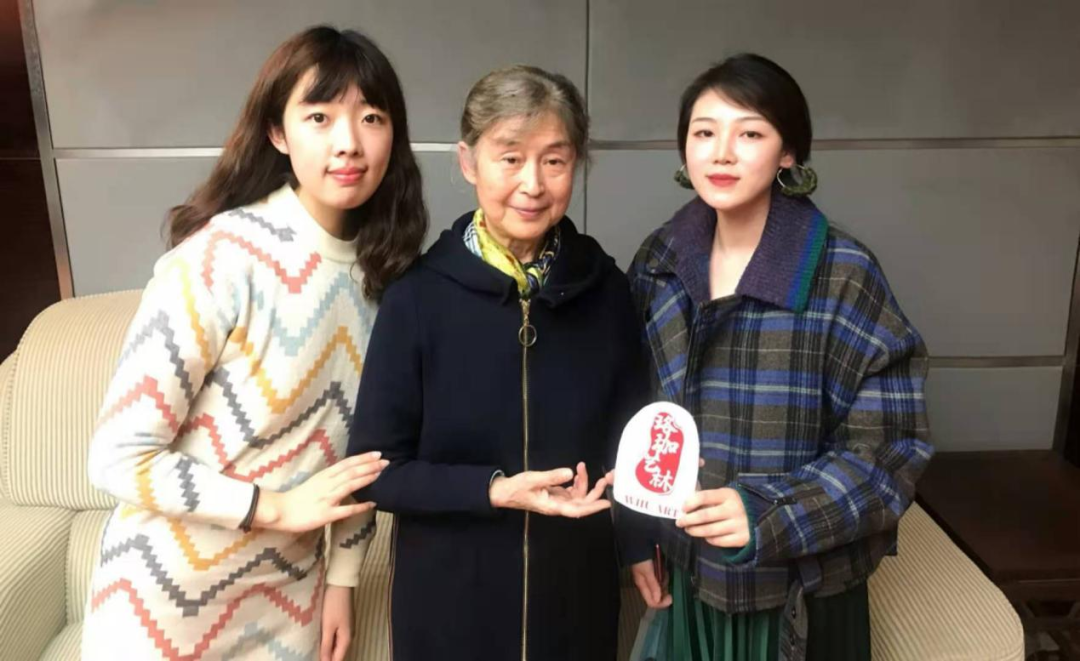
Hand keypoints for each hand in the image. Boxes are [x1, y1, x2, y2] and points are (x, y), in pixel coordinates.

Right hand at [255, 452, 386, 531]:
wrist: (280, 511)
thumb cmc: (297, 498)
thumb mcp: (314, 482)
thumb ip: (330, 478)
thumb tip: (347, 474)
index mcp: (324, 476)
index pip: (346, 463)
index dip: (362, 458)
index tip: (377, 453)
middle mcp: (327, 484)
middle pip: (351, 472)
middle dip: (369, 465)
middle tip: (386, 461)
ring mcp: (327, 498)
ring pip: (349, 485)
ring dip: (366, 478)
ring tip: (381, 474)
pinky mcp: (326, 514)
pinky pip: (346, 510)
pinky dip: (360, 506)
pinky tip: (372, 504)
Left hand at [320, 585, 352, 660]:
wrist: (340, 584)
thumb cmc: (333, 605)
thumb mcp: (328, 626)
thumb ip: (327, 645)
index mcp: (346, 639)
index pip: (338, 659)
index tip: (313, 660)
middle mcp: (349, 635)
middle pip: (338, 653)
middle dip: (327, 657)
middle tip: (312, 656)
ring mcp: (347, 628)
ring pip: (336, 644)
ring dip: (327, 649)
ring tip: (313, 650)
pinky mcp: (343, 622)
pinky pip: (336, 636)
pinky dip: (328, 640)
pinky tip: (319, 639)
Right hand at [489, 462, 610, 518]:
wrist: (505, 492)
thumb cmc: (517, 488)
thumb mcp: (533, 479)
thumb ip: (551, 477)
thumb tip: (569, 473)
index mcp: (553, 506)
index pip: (577, 510)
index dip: (593, 507)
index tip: (606, 503)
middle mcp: (558, 506)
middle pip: (582, 503)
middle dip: (594, 492)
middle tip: (604, 478)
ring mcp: (557, 501)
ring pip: (577, 496)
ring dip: (583, 482)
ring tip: (582, 467)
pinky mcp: (555, 495)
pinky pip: (571, 492)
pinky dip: (576, 483)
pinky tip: (576, 473)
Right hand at [631, 559, 671, 608]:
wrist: (639, 545)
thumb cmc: (642, 559)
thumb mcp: (647, 571)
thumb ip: (653, 585)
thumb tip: (657, 600)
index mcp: (643, 587)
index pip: (652, 602)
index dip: (661, 603)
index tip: (671, 598)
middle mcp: (646, 585)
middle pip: (658, 596)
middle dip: (665, 591)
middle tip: (668, 581)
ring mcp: (650, 579)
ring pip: (661, 587)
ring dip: (665, 582)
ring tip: (664, 572)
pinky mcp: (653, 573)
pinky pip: (661, 580)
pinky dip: (664, 576)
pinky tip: (664, 569)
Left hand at [676, 487, 749, 547]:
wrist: (761, 516)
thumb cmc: (734, 504)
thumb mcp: (725, 495)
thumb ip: (708, 498)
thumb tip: (685, 504)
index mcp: (728, 494)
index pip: (704, 497)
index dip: (690, 503)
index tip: (682, 508)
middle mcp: (734, 509)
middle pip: (704, 516)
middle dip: (688, 520)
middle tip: (679, 522)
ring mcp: (739, 524)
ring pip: (709, 531)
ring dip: (695, 531)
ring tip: (688, 530)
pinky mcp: (742, 538)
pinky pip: (719, 541)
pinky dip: (709, 539)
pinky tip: (706, 536)